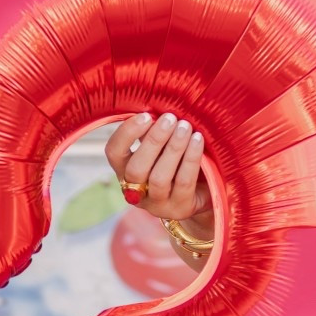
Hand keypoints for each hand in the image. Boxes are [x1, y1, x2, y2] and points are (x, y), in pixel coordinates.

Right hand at [103, 112, 212, 232]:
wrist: (202, 192)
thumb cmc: (177, 161)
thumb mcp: (161, 147)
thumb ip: (153, 132)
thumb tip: (156, 106)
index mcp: (124, 171)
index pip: (114, 153)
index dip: (126, 134)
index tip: (146, 115)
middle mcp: (135, 191)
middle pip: (136, 168)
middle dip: (153, 141)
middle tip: (170, 118)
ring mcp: (157, 204)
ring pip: (159, 178)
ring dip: (173, 149)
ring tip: (186, 127)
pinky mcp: (180, 209)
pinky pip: (183, 182)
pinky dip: (190, 159)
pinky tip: (197, 140)